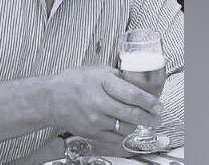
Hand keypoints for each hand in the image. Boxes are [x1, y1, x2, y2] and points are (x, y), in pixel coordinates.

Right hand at [44, 66, 161, 143]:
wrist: (50, 99)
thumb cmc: (72, 82)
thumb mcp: (95, 70)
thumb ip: (116, 76)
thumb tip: (136, 83)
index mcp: (101, 82)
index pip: (132, 94)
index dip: (149, 101)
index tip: (157, 105)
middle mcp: (99, 101)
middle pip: (132, 113)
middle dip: (149, 117)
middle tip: (156, 117)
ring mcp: (95, 119)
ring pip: (125, 127)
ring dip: (136, 124)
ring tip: (138, 120)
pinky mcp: (91, 132)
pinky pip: (115, 137)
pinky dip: (122, 133)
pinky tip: (123, 126)